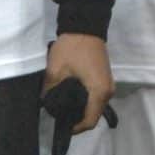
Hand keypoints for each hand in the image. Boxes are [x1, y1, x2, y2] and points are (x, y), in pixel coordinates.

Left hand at [41, 33, 114, 154]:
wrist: (85, 26)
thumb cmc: (72, 49)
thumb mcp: (55, 71)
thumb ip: (50, 92)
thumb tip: (46, 104)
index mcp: (98, 92)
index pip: (89, 121)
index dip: (75, 129)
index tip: (60, 126)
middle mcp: (108, 91)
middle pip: (94, 115)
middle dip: (77, 119)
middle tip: (59, 114)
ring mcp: (108, 83)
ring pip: (96, 106)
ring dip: (82, 109)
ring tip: (64, 105)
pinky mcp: (105, 78)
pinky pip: (97, 97)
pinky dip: (86, 100)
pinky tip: (73, 95)